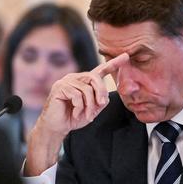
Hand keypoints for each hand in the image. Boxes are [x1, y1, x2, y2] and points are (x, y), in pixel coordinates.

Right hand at [24, 53, 128, 175]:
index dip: (113, 63)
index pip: (100, 70)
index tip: (126, 56)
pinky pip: (77, 95)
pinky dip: (80, 107)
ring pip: (87, 89)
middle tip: (101, 105)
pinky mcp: (60, 87)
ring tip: (86, 115)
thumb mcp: (92, 110)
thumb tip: (106, 96)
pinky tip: (75, 113)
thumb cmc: (73, 117)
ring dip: (89, 105)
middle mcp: (76, 78)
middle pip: (95, 78)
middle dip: (101, 92)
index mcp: (85, 81)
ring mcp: (66, 81)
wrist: (57, 127)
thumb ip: (100, 101)